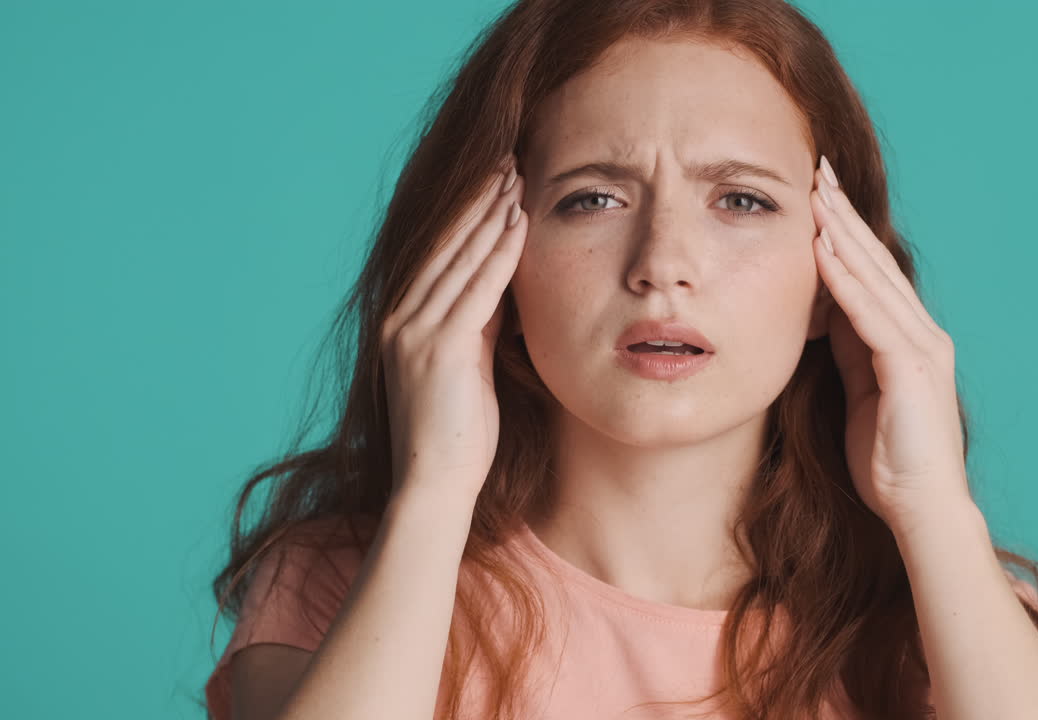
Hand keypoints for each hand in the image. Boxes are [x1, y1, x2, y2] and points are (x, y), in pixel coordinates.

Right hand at [378, 153, 525, 499]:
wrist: (434, 485)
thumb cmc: (457, 436)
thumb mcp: (468, 367)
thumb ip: (478, 325)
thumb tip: (502, 288)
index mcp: (404, 323)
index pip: (441, 256)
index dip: (468, 216)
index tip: (494, 181)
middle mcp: (402, 319)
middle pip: (447, 246)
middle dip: (478, 201)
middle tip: (505, 160)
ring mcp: (416, 332)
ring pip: (460, 259)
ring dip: (490, 214)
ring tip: (515, 176)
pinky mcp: (439, 348)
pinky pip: (477, 288)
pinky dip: (499, 252)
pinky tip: (518, 222)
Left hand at [809, 155, 970, 530]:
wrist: (922, 509)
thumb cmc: (889, 462)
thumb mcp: (860, 392)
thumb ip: (851, 350)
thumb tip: (826, 312)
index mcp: (909, 340)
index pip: (873, 274)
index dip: (847, 232)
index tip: (820, 196)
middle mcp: (922, 334)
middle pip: (877, 262)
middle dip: (846, 214)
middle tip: (819, 170)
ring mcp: (921, 347)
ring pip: (875, 278)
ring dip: (843, 233)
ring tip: (816, 194)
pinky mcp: (912, 367)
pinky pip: (870, 313)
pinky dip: (844, 279)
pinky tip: (821, 248)